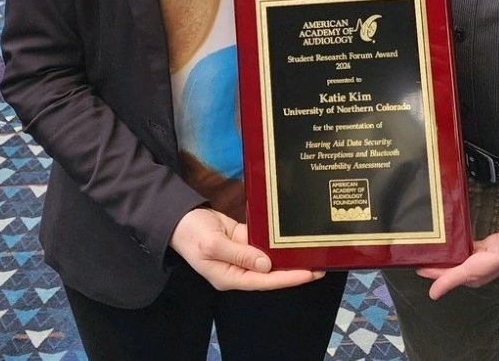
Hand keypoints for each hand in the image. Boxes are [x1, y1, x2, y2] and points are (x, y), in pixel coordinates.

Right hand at [169, 208, 324, 290]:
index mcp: (229, 277)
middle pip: (271, 273)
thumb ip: (240, 254)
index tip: (309, 274)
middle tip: (320, 265)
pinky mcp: (242, 240)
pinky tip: (291, 237)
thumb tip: (266, 264)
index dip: (287, 278)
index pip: (264, 281)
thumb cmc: (192, 234)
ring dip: (287, 255)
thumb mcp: (213, 245)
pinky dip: (276, 240)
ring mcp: (241, 255)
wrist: (179, 218)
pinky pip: (262, 242)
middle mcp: (238, 269)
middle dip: (294, 270)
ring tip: (311, 251)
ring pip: (269, 258)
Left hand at [417, 168, 498, 298]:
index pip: (475, 270)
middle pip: (473, 273)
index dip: (452, 280)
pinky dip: (471, 255)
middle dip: (449, 276)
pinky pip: (486, 252)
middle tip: (424, 271)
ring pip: (479, 265)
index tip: (432, 291)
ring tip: (438, 262)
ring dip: (458, 267)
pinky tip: (463, 248)